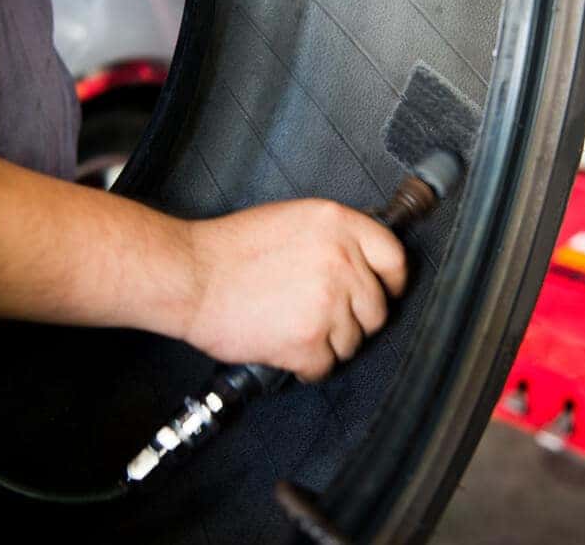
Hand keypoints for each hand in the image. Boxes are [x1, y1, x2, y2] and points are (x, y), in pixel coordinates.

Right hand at [183, 199, 406, 381]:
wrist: (190, 276)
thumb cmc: (229, 250)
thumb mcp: (291, 219)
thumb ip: (333, 237)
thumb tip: (361, 259)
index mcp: (337, 224)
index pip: (394, 258)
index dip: (391, 281)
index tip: (384, 292)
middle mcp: (340, 260)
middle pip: (377, 308)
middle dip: (354, 319)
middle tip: (323, 317)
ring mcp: (327, 302)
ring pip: (353, 341)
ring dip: (327, 343)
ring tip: (294, 327)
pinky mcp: (309, 339)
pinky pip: (325, 366)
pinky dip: (306, 366)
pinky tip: (285, 348)